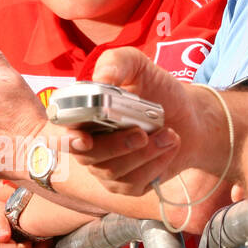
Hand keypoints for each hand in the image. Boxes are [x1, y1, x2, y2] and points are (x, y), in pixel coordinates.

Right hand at [63, 48, 198, 193]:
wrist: (189, 114)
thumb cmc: (156, 89)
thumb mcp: (137, 66)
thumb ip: (115, 63)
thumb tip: (100, 78)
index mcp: (81, 117)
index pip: (59, 133)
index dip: (64, 139)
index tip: (82, 138)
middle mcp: (89, 145)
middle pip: (87, 157)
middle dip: (115, 146)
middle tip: (141, 134)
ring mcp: (107, 168)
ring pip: (113, 172)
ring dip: (143, 154)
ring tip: (169, 134)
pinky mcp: (129, 184)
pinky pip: (133, 184)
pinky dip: (155, 165)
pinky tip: (169, 146)